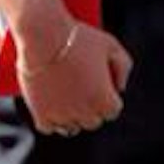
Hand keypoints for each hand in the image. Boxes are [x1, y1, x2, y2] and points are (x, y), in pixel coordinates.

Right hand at [19, 4, 131, 137]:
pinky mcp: (40, 113)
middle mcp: (85, 113)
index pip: (112, 111)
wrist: (43, 34)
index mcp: (106, 100)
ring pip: (71, 128)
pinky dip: (49, 120)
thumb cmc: (78, 37)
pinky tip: (49, 106)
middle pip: (92, 121)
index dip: (106, 96)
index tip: (97, 83)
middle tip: (79, 88)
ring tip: (64, 98)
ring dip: (70, 117)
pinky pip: (48, 128)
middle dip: (89, 108)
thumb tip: (119, 89)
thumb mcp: (110, 45)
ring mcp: (62, 115)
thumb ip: (123, 67)